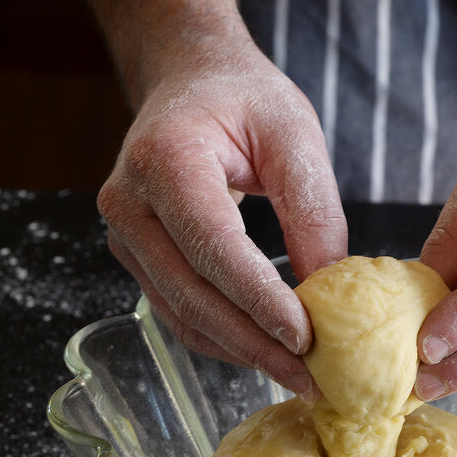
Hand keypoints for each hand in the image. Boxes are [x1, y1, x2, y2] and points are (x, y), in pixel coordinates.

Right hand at [98, 38, 346, 397]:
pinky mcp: (139, 257)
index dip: (259, 299)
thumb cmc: (244, 98)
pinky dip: (225, 339)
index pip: (213, 247)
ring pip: (183, 314)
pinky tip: (267, 352)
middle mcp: (129, 202)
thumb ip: (312, 209)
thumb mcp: (294, 134)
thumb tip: (329, 290)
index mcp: (165, 159)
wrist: (191, 80)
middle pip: (193, 294)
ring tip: (298, 374)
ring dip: (242, 351)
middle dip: (256, 342)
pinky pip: (180, 311)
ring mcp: (126, 234)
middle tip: (312, 376)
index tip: (307, 337)